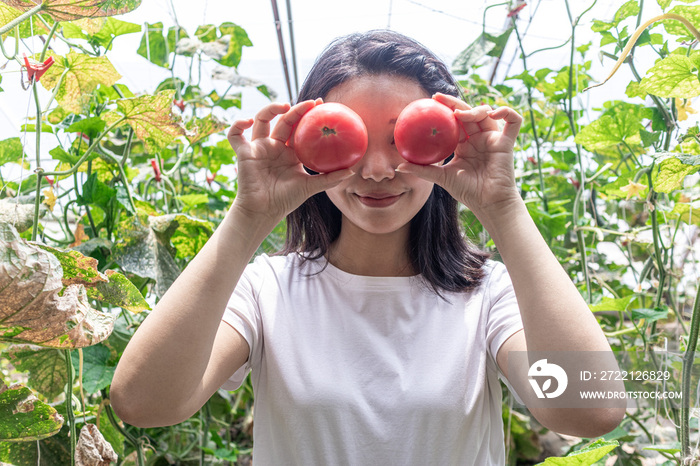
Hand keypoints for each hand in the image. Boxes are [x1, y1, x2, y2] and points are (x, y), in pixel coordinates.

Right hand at [227, 100, 353, 222]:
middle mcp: (275, 146)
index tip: (321, 104)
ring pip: (261, 120)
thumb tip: (352, 171)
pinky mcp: (244, 153)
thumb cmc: (285, 200)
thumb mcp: (310, 187)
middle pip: (284, 120)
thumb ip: (329, 178)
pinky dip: (237, 125)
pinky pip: (235, 135)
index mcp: (290, 151)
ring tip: (283, 106)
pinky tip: (247, 122)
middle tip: (310, 103)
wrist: (264, 212)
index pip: (300, 127)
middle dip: (296, 109)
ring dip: (270, 109)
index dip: (308, 114)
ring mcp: (259, 147)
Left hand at [396, 94, 522, 217]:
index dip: (444, 110)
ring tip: (458, 115)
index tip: (429, 102)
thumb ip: (423, 170)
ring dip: (473, 109)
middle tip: (438, 98)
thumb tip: (399, 166)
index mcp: (464, 144)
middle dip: (453, 102)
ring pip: (486, 113)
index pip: (453, 121)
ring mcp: (493, 139)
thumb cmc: (467, 192)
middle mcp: (478, 138)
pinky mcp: (507, 142)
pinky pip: (513, 121)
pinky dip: (507, 111)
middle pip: (467, 113)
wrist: (488, 203)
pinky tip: (493, 112)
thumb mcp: (442, 178)